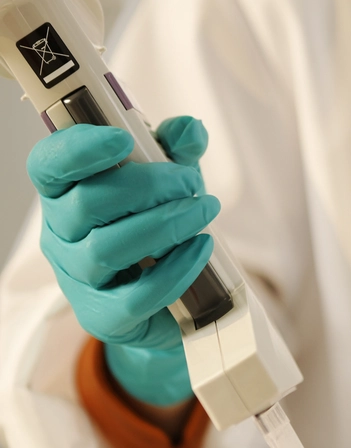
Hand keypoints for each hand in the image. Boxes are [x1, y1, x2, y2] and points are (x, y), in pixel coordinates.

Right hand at [29, 116, 217, 405]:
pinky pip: (137, 295)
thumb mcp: (168, 185)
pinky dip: (176, 268)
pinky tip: (201, 248)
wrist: (170, 304)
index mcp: (65, 195)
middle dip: (149, 185)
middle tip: (192, 182)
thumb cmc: (157, 233)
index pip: (49, 166)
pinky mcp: (106, 317)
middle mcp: (61, 236)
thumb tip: (190, 130)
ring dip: (165, 224)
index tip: (124, 137)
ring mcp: (80, 280)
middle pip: (88, 203)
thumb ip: (176, 153)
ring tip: (204, 211)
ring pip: (109, 247)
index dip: (78, 149)